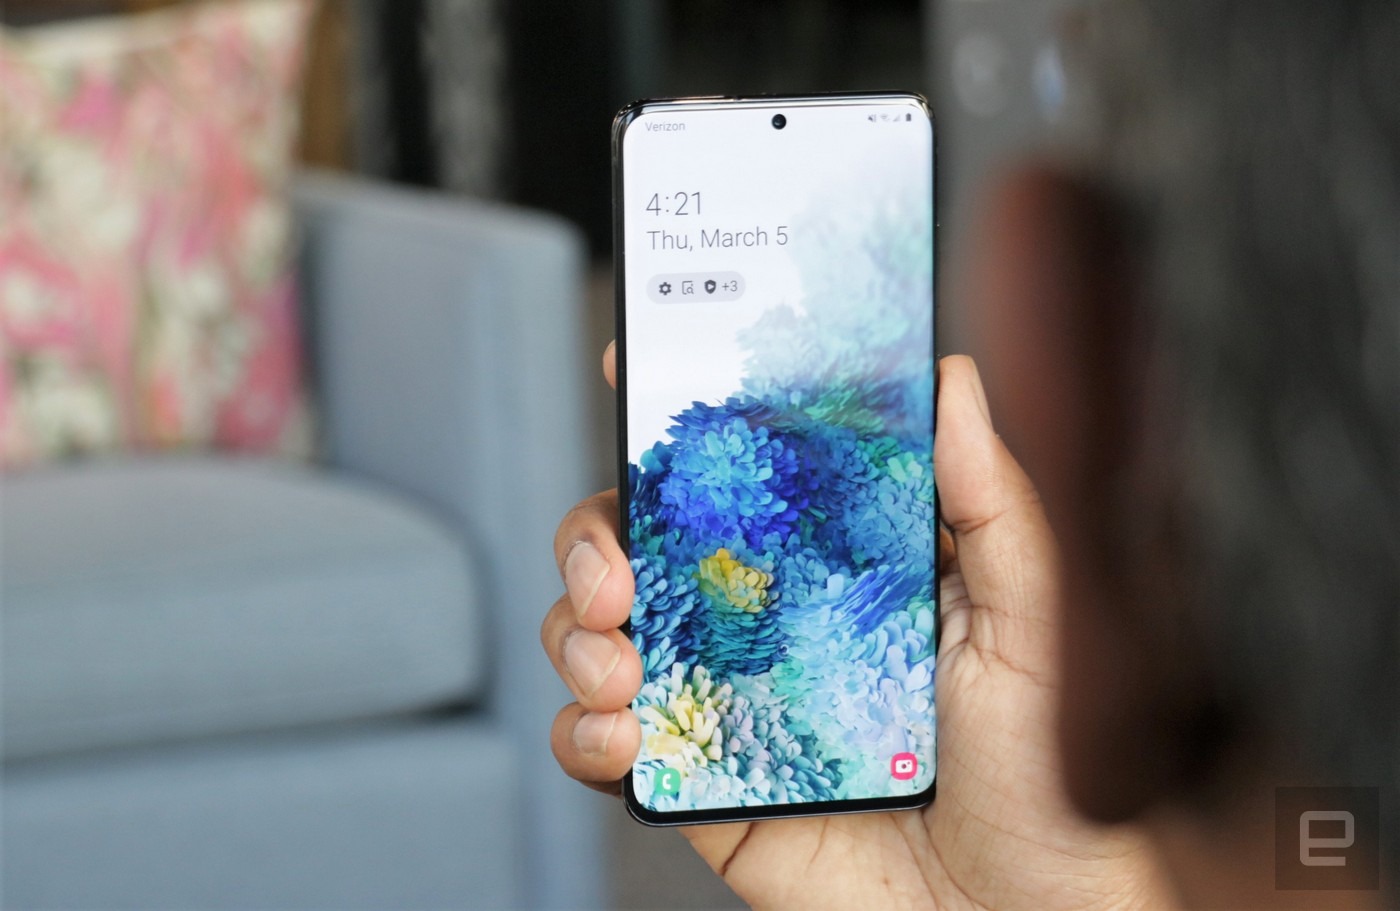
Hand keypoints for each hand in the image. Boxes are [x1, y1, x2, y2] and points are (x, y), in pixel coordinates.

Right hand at [542, 348, 1172, 910]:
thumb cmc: (1040, 777)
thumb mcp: (1030, 624)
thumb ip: (990, 503)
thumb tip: (950, 381)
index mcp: (833, 566)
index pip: (743, 472)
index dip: (680, 419)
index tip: (632, 365)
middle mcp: (763, 619)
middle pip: (639, 540)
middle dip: (594, 535)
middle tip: (613, 568)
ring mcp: (721, 696)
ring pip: (596, 629)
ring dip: (574, 629)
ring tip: (617, 660)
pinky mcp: (694, 778)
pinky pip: (599, 740)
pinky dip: (581, 730)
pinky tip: (620, 731)